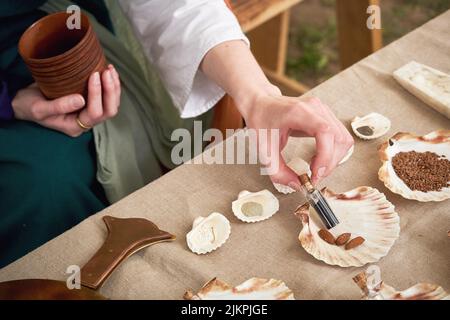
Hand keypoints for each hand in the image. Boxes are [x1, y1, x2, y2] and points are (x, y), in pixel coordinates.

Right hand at [12, 64, 120, 136]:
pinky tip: (109, 71)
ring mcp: (89, 113)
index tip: (93, 75)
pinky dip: (111, 85)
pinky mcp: (89, 104)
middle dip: (110, 91)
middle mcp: (85, 123)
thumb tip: (81, 100)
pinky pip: (107, 97)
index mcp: (74, 127)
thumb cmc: (29, 106)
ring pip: (111, 104)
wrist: (25, 103)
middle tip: (106, 72)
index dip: (97, 94)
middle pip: (108, 111)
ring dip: (114, 87)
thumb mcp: (38, 108)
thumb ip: (59, 106)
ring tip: (110, 69)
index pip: (94, 113)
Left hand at [201, 40, 352, 185]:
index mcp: (299, 112)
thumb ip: (278, 171)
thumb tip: (296, 186)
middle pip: (338, 138)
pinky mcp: (326, 116)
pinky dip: (333, 152)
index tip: (315, 173)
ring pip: (343, 139)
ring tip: (316, 169)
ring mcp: (323, 110)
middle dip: (330, 163)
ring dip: (333, 159)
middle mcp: (316, 107)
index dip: (325, 156)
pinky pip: (339, 137)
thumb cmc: (261, 121)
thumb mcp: (264, 149)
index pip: (325, 132)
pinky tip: (318, 159)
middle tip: (314, 177)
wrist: (260, 103)